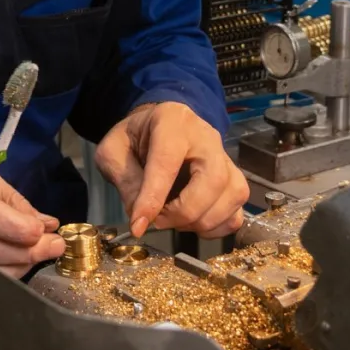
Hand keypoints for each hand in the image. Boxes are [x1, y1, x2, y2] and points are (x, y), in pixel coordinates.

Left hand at [95, 102, 246, 240]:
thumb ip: (125, 180)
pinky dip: (216, 227)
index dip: (153, 198)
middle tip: (159, 220)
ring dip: (201, 221)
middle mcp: (206, 137)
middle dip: (183, 212)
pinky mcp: (233, 179)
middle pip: (212, 180)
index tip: (138, 225)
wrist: (159, 126)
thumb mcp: (113, 151)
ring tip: (175, 219)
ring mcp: (225, 158)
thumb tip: (141, 216)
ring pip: (231, 196)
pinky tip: (193, 223)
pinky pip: (236, 211)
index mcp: (171, 122)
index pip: (167, 162)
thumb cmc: (135, 137)